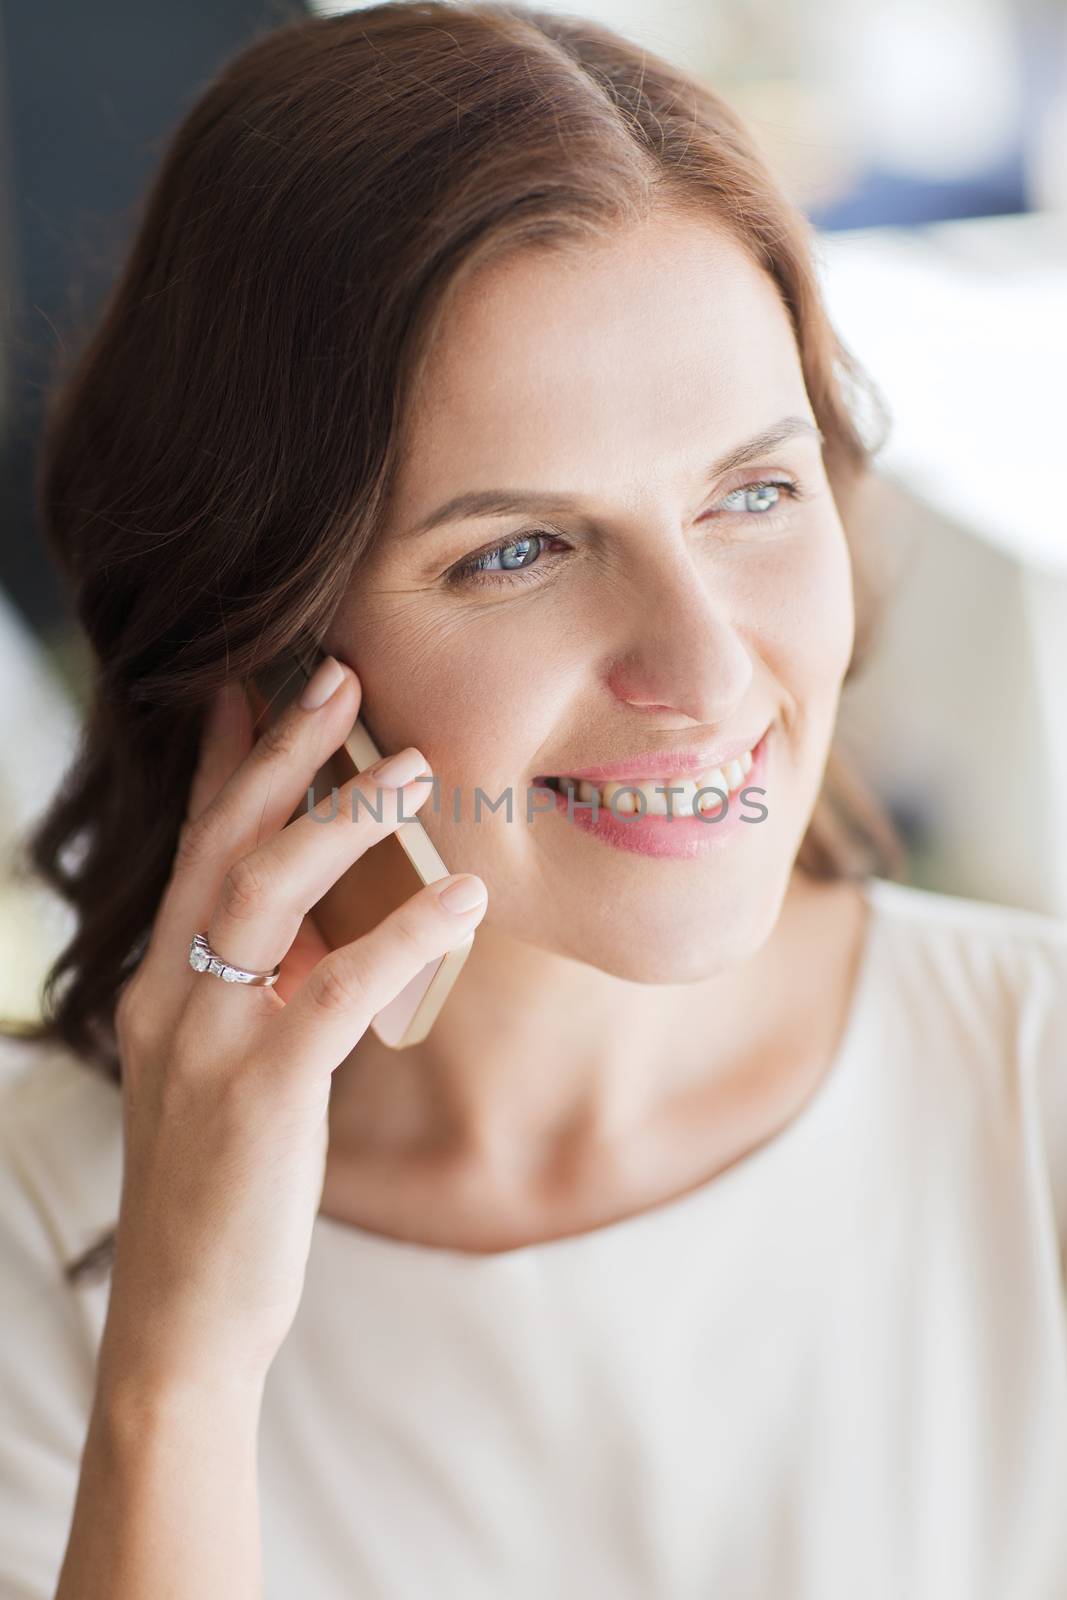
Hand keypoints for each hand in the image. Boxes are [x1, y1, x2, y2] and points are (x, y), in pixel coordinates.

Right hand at [101, 656, 486, 1395]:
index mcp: (164, 984)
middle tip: (338, 671)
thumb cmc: (223, 1189)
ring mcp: (206, 1042)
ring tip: (417, 763)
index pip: (193, 848)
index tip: (258, 681)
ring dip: (341, 818)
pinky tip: (464, 897)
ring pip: (267, 895)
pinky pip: (335, 990)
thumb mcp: (230, 1070)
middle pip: (223, 843)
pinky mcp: (259, 1095)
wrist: (184, 1319)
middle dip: (281, 751)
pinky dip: (405, 934)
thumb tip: (315, 924)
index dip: (227, 760)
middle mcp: (170, 995)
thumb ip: (259, 992)